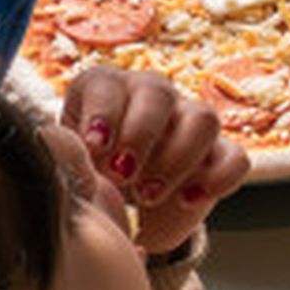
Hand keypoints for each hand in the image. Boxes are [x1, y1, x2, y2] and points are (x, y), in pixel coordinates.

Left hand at [62, 62, 249, 252]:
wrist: (124, 206)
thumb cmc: (92, 178)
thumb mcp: (72, 167)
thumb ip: (66, 158)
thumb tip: (53, 144)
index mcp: (106, 89)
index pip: (107, 84)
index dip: (102, 113)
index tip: (94, 148)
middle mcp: (151, 95)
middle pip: (158, 92)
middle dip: (140, 135)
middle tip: (122, 176)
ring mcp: (190, 120)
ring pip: (203, 117)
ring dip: (177, 158)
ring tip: (149, 195)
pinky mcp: (220, 153)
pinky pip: (236, 156)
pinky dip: (217, 179)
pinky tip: (189, 200)